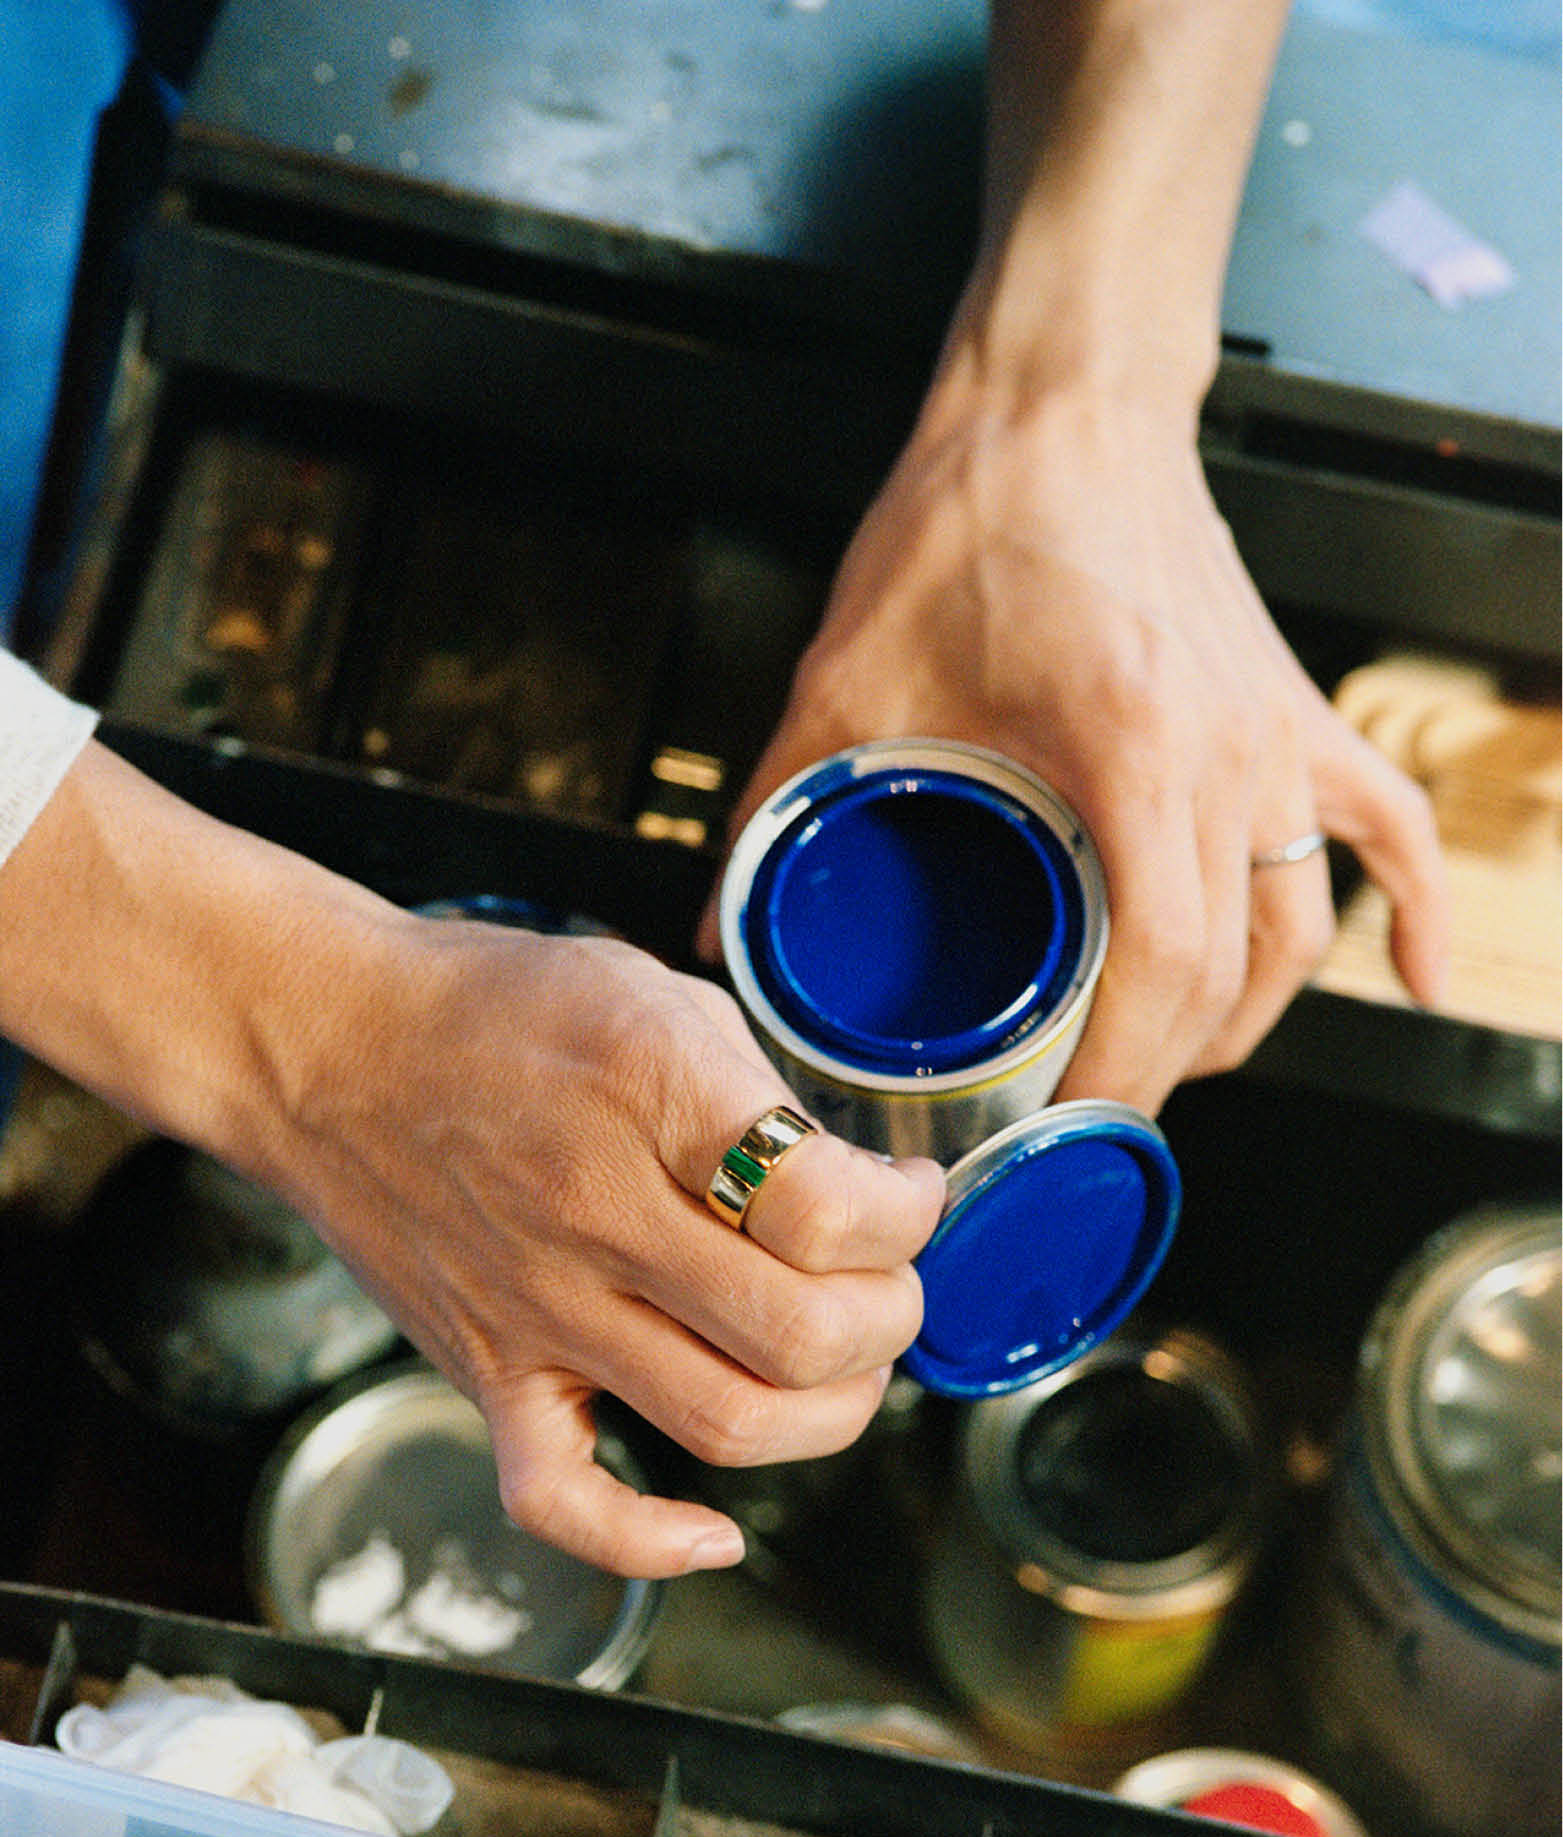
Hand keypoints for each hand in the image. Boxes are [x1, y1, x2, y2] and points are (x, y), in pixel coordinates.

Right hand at [280, 917, 944, 1577]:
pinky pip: (565, 1500)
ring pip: (726, 1421)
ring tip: (837, 1366)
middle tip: (886, 1284)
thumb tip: (850, 1183)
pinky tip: (714, 1533)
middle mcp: (596, 1215)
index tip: (906, 1198)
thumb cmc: (491, 1010)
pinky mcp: (487, 1374)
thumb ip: (754, 1088)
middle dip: (889, 1318)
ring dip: (826, 1413)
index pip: (826, 1208)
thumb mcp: (651, 991)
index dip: (905, 1216)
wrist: (323, 1045)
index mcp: (651, 1096)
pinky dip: (649, 1543)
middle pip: (802, 1333)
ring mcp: (539, 1309)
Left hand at [701, 384, 1448, 1115]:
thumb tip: (715, 930)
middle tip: (1083, 1124)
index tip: (1067, 1131)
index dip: (1125, 1072)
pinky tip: (1421, 983)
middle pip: (1232, 970)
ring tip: (1168, 1068)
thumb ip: (780, 805)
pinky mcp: (1297, 712)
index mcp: (1130, 747)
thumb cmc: (968, 519)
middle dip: (1162, 1071)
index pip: (1165, 964)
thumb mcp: (851, 673)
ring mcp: (1278, 735)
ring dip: (1245, 1019)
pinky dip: (1413, 913)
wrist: (1063, 401)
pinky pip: (1390, 828)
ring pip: (1302, 928)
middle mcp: (1230, 753)